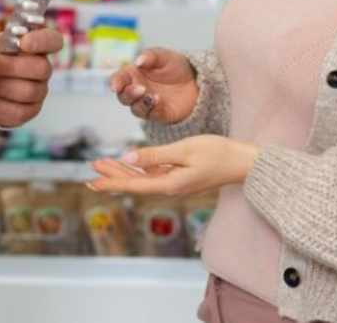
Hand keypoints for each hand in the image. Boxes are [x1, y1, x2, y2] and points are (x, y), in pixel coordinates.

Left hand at [0, 26, 62, 128]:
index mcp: (33, 45)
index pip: (53, 40)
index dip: (42, 41)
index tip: (23, 41)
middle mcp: (40, 67)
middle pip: (41, 68)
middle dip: (11, 67)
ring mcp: (36, 90)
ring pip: (29, 91)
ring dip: (2, 87)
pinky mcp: (26, 111)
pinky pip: (19, 113)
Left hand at [88, 135, 259, 195]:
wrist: (245, 163)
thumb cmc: (218, 153)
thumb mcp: (185, 150)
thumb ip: (155, 155)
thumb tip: (127, 158)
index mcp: (170, 184)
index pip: (133, 185)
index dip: (110, 182)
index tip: (91, 183)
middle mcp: (171, 188)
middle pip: (135, 183)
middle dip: (112, 175)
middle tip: (91, 168)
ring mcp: (177, 183)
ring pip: (143, 178)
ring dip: (124, 170)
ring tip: (104, 163)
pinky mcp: (183, 177)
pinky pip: (155, 174)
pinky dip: (140, 168)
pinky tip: (132, 162)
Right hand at [109, 47, 199, 124]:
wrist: (195, 81)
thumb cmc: (175, 66)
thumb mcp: (165, 56)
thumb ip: (151, 56)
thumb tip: (138, 61)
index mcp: (133, 74)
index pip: (118, 79)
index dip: (115, 82)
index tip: (116, 86)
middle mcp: (137, 90)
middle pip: (123, 96)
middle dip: (128, 94)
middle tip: (140, 89)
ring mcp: (146, 103)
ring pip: (135, 108)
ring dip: (141, 103)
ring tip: (152, 96)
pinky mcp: (158, 113)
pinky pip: (151, 114)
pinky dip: (152, 109)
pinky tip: (158, 100)